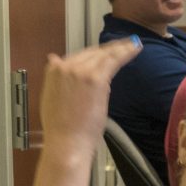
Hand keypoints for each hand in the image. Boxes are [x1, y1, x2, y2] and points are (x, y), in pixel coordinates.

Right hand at [40, 38, 139, 163]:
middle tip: (123, 44)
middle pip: (92, 53)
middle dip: (108, 49)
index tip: (104, 52)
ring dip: (120, 47)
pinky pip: (114, 60)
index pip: (78, 56)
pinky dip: (126, 52)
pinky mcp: (96, 79)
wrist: (66, 141)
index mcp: (54, 71)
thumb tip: (53, 58)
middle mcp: (66, 66)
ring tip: (133, 44)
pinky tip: (136, 48)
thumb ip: (55, 78)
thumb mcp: (49, 98)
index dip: (94, 54)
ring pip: (104, 54)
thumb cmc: (60, 128)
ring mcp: (81, 71)